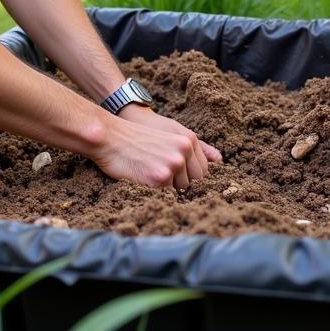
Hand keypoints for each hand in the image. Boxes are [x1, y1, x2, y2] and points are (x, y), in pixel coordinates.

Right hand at [90, 105, 222, 189]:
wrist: (109, 136)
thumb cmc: (137, 136)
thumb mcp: (170, 134)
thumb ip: (197, 147)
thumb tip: (220, 160)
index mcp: (189, 140)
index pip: (203, 171)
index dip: (189, 177)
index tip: (174, 176)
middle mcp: (184, 153)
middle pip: (194, 184)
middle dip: (179, 184)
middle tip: (158, 174)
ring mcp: (172, 166)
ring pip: (180, 192)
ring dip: (167, 189)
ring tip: (148, 173)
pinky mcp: (158, 179)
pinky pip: (165, 196)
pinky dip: (155, 192)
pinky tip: (142, 179)